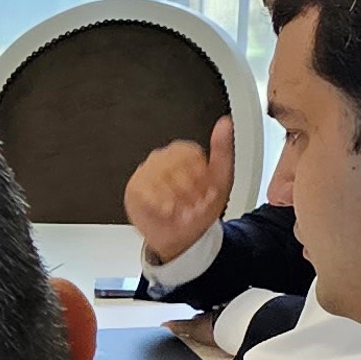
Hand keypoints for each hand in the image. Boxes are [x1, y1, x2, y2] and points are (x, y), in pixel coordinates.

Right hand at [124, 116, 234, 262]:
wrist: (184, 236)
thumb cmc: (200, 206)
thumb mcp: (221, 178)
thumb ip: (223, 149)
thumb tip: (225, 123)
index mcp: (183, 152)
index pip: (191, 154)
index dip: (202, 176)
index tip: (208, 191)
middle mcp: (163, 158)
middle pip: (177, 166)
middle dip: (191, 191)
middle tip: (196, 204)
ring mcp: (147, 173)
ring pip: (162, 178)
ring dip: (178, 199)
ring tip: (185, 211)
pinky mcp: (135, 188)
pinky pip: (145, 190)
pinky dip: (161, 203)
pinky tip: (170, 211)